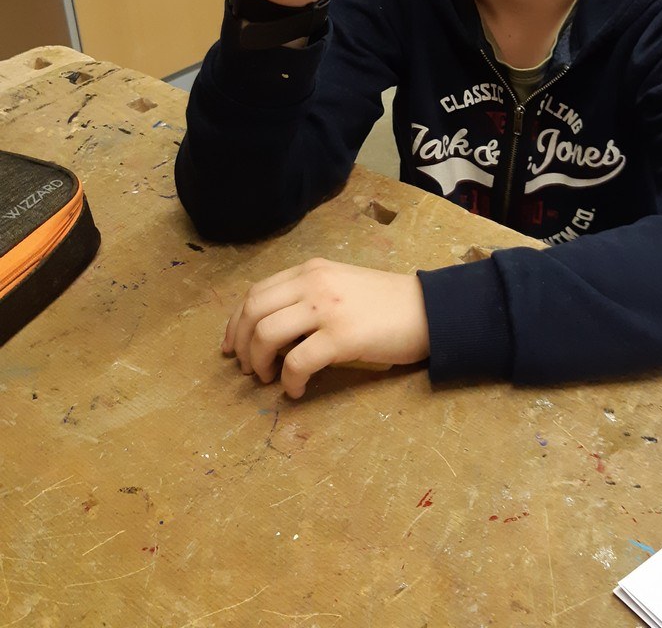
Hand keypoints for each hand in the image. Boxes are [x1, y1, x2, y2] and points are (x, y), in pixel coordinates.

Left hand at [222, 258, 429, 397]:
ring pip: (267, 334)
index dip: (237, 323)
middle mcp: (314, 283)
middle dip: (242, 345)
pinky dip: (289, 382)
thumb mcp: (340, 286)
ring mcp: (327, 308)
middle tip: (249, 370)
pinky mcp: (342, 337)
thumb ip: (308, 298)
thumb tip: (272, 331)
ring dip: (260, 363)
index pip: (256, 293)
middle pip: (253, 311)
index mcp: (311, 270)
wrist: (428, 310)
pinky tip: (298, 391)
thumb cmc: (386, 302)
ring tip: (270, 380)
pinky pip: (297, 362)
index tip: (233, 347)